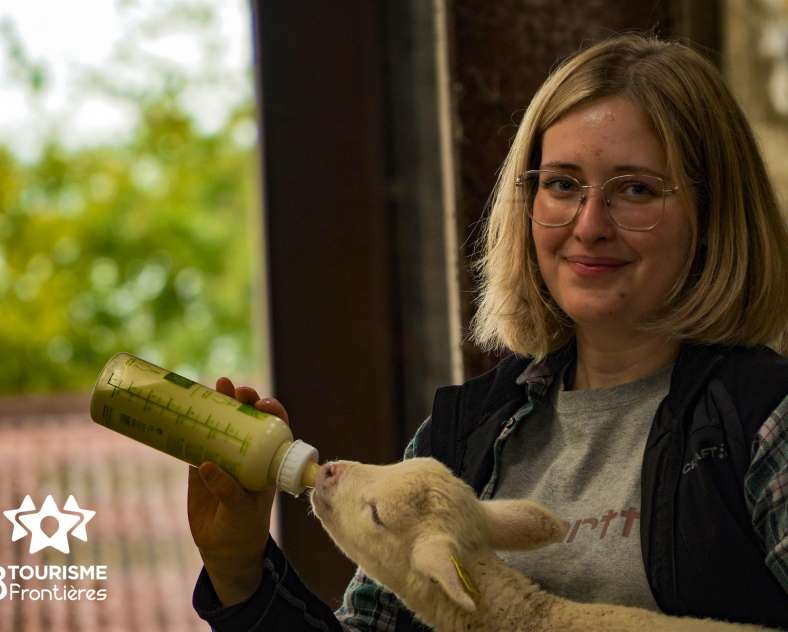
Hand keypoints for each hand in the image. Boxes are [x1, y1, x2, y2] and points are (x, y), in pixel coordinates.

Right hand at [186, 377, 289, 605]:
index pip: (275, 428)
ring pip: (223, 422)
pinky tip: (187, 408)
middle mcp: (248, 452)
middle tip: (236, 391)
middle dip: (245, 400)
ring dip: (221, 403)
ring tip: (218, 386)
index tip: (263, 405)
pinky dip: (192, 423)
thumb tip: (207, 464)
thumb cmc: (243, 528)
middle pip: (249, 418)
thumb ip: (228, 490)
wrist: (222, 547)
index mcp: (267, 461)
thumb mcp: (241, 511)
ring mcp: (224, 455)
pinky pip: (197, 438)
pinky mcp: (200, 463)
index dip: (272, 412)